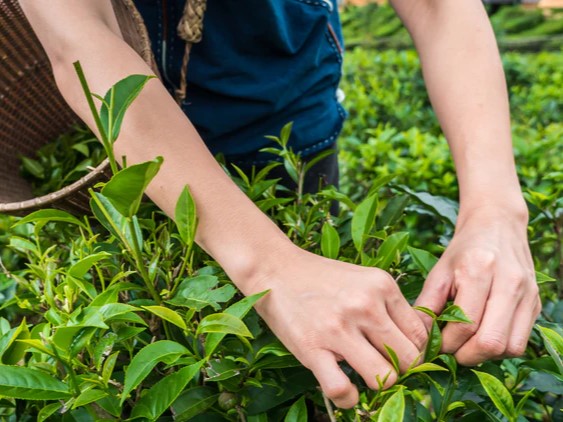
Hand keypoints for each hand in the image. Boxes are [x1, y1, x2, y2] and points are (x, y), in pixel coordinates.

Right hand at [243, 247, 427, 408]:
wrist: (274, 267)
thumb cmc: (320, 276)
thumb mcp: (363, 279)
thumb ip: (389, 305)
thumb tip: (415, 341)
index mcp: (382, 286)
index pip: (420, 334)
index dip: (416, 352)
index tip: (402, 357)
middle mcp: (365, 306)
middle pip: (409, 359)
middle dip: (401, 370)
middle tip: (384, 366)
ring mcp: (339, 328)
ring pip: (385, 378)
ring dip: (377, 384)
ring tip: (363, 374)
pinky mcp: (312, 348)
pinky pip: (342, 389)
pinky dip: (348, 397)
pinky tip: (344, 388)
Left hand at [415, 204, 540, 364]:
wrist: (497, 225)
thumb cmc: (464, 249)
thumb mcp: (439, 271)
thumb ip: (427, 304)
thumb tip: (417, 337)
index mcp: (480, 270)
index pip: (465, 325)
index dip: (447, 343)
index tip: (434, 345)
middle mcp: (509, 283)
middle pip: (491, 341)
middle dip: (466, 355)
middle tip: (449, 351)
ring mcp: (527, 295)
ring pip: (510, 347)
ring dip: (485, 355)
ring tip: (466, 344)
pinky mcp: (536, 304)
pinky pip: (520, 341)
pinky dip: (500, 348)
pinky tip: (482, 336)